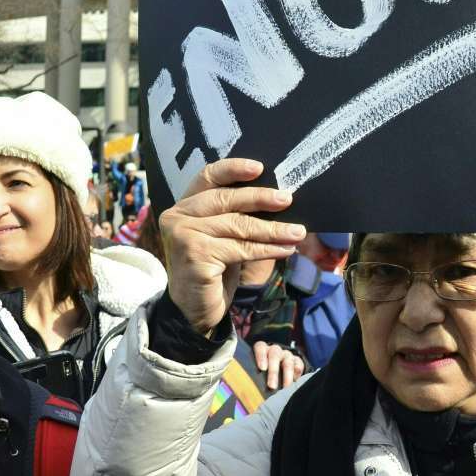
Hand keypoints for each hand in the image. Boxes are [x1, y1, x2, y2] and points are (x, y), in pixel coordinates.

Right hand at [160, 159, 304, 334]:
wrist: (195, 307)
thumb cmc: (215, 267)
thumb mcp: (226, 236)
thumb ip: (239, 215)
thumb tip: (280, 198)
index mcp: (185, 204)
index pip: (208, 177)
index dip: (233, 169)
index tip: (260, 168)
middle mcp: (178, 215)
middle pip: (225, 199)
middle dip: (261, 198)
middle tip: (288, 199)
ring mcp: (183, 235)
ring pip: (238, 226)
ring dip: (273, 229)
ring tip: (297, 232)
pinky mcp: (195, 255)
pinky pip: (241, 248)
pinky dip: (268, 249)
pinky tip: (287, 249)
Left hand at [253, 342, 304, 389]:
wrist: (274, 372)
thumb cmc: (259, 373)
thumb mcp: (252, 371)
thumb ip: (248, 376)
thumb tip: (241, 390)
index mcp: (262, 350)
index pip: (261, 348)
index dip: (261, 356)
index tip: (261, 368)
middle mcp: (275, 351)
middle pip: (275, 355)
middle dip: (274, 371)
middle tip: (272, 386)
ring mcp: (287, 355)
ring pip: (288, 362)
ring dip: (287, 376)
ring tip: (285, 388)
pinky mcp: (297, 361)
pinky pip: (299, 365)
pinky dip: (297, 373)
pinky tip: (295, 381)